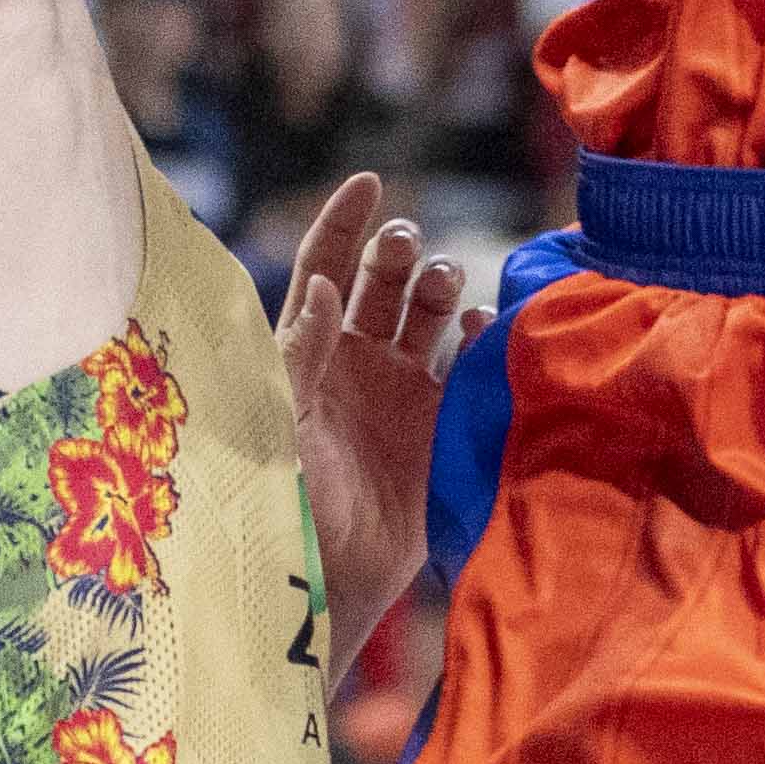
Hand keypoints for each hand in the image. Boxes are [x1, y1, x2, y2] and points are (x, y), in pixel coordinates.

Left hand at [272, 174, 477, 651]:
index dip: (344, 222)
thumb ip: (301, 354)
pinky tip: (485, 331)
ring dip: (443, 289)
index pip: (325, 266)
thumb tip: (327, 283)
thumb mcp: (279, 423)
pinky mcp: (441, 424)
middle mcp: (356, 360)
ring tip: (449, 288)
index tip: (369, 182)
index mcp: (308, 350)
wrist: (329, 581)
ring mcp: (402, 390)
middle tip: (410, 249)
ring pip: (431, 314)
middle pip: (384, 281)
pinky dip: (482, 341)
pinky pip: (468, 365)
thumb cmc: (285, 505)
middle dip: (400, 253)